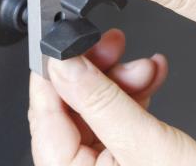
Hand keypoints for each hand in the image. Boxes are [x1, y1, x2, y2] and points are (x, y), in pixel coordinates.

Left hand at [30, 29, 195, 164]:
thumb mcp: (144, 143)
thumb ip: (100, 100)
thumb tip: (64, 64)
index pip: (44, 117)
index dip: (53, 73)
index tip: (65, 42)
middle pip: (70, 109)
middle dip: (96, 73)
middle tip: (112, 46)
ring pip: (95, 109)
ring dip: (122, 80)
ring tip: (146, 67)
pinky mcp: (123, 162)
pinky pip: (116, 120)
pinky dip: (134, 96)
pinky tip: (150, 77)